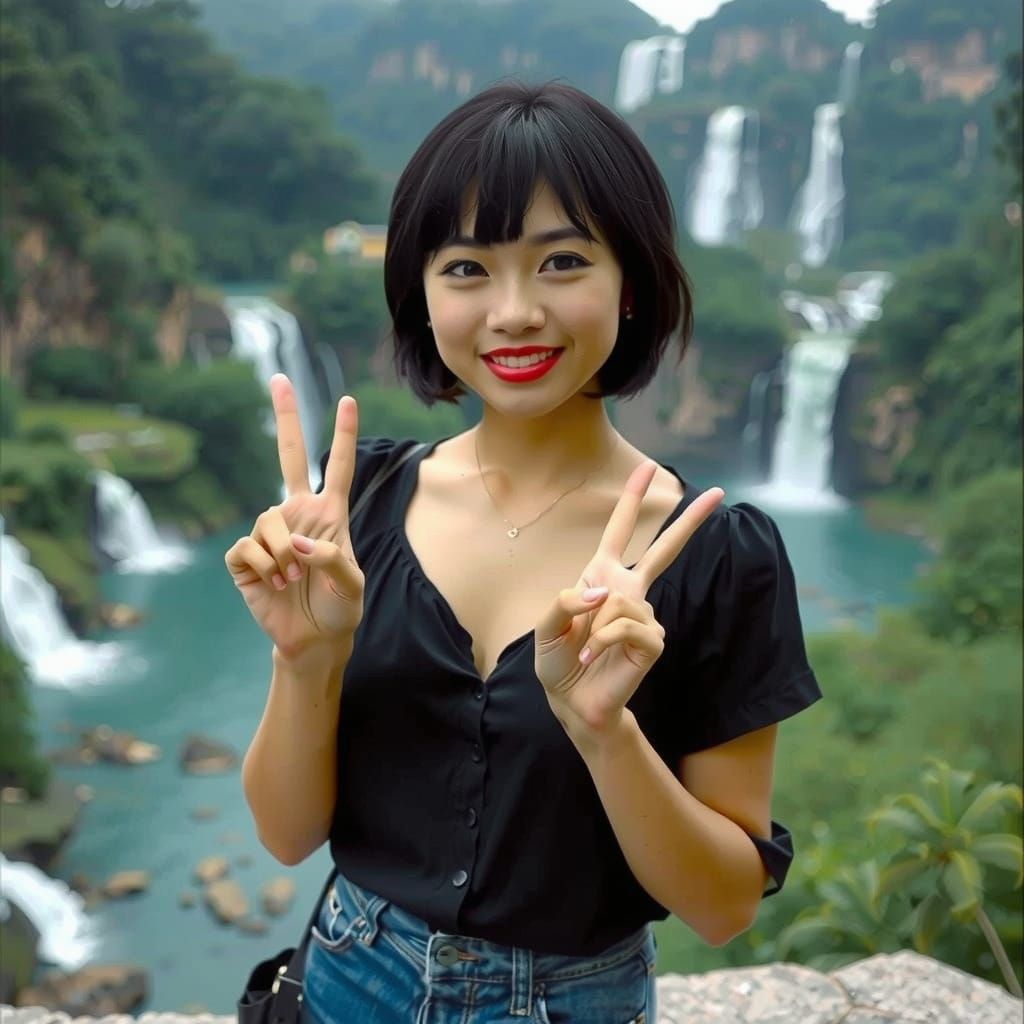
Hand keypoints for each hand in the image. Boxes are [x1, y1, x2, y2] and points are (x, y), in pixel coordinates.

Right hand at [224, 374, 363, 669]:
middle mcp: (297, 514)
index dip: (343, 435)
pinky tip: (274, 582)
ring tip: (292, 580)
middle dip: (286, 417)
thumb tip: (297, 543)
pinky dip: (265, 567)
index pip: (337, 467)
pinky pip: (249, 548)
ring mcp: (270, 532)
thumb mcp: (352, 586)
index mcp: (330, 514)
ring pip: (268, 523)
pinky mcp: (246, 556)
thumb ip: (333, 560)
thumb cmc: (340, 609)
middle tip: (278, 379)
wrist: (313, 639)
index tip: (348, 400)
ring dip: (283, 555)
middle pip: (287, 456)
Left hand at [534, 460, 723, 739]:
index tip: (648, 468)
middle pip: (665, 550)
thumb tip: (605, 593)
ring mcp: (645, 615)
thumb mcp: (546, 625)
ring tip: (587, 648)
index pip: (620, 531)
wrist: (570, 699)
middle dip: (690, 521)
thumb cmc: (558, 660)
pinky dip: (602, 640)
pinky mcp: (652, 641)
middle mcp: (629, 591)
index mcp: (603, 577)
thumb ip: (565, 601)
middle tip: (719, 492)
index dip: (631, 499)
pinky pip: (625, 625)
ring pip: (618, 601)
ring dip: (592, 624)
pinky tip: (596, 657)